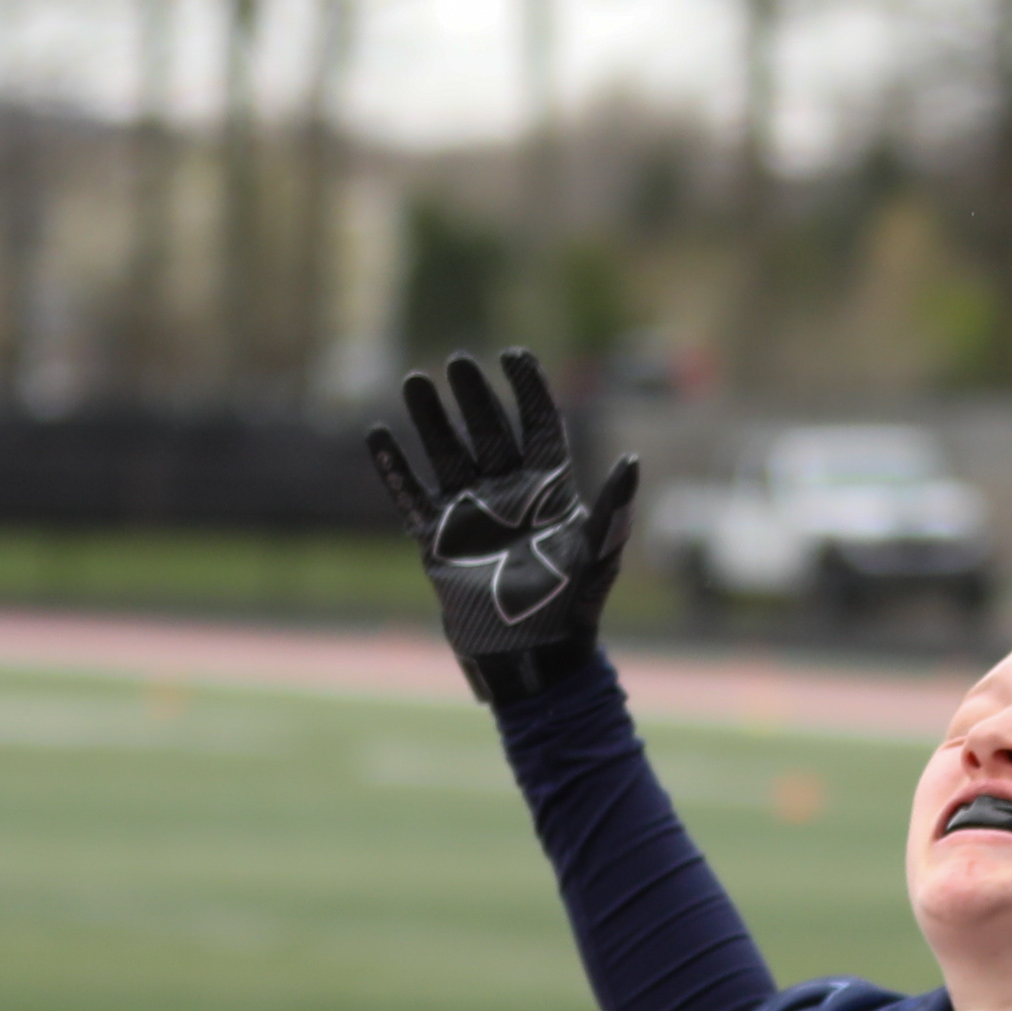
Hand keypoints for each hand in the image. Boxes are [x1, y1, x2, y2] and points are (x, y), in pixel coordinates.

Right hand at [366, 349, 637, 706]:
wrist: (533, 656)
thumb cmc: (573, 607)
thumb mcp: (599, 553)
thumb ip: (614, 506)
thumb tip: (632, 460)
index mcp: (551, 492)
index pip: (539, 427)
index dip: (528, 390)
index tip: (513, 354)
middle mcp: (510, 496)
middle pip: (489, 432)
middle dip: (474, 397)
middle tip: (458, 361)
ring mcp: (472, 515)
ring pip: (448, 454)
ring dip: (432, 420)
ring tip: (415, 380)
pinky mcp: (438, 540)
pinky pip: (411, 496)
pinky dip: (394, 468)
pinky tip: (378, 436)